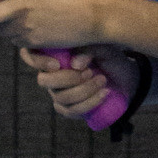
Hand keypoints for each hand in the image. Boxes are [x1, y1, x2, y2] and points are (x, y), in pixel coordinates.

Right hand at [19, 45, 138, 121]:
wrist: (126, 75)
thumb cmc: (109, 56)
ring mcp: (60, 93)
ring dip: (83, 91)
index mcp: (54, 55)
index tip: (57, 64)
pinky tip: (104, 94)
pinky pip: (71, 111)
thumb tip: (75, 64)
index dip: (37, 61)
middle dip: (66, 79)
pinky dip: (88, 104)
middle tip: (89, 71)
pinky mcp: (71, 108)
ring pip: (60, 98)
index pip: (30, 55)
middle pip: (44, 81)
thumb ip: (88, 48)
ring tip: (102, 80)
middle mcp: (52, 75)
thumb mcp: (103, 47)